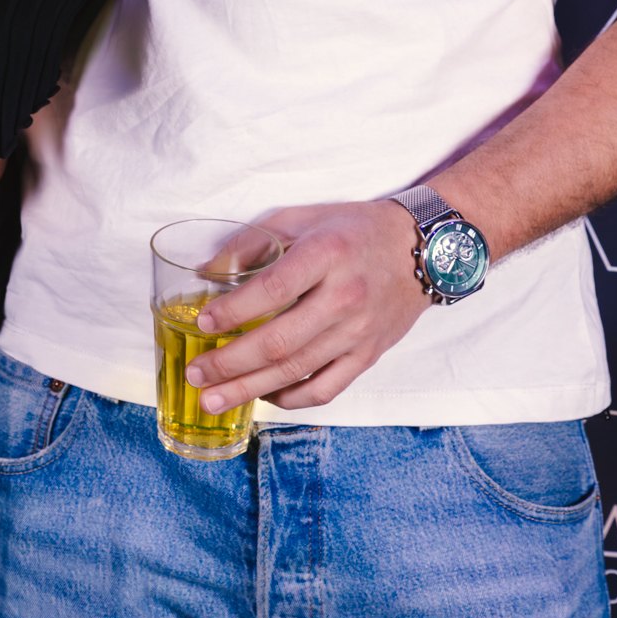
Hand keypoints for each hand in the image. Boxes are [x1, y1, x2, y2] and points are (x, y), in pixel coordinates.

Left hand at [183, 199, 428, 411]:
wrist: (420, 249)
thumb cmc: (353, 229)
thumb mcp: (302, 218)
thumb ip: (252, 242)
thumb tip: (206, 271)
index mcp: (326, 255)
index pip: (272, 289)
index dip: (234, 310)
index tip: (203, 322)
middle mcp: (345, 297)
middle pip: (280, 341)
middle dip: (230, 363)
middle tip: (196, 374)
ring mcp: (359, 332)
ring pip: (297, 371)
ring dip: (249, 389)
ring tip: (213, 399)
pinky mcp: (369, 355)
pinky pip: (326, 388)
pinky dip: (291, 399)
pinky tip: (264, 398)